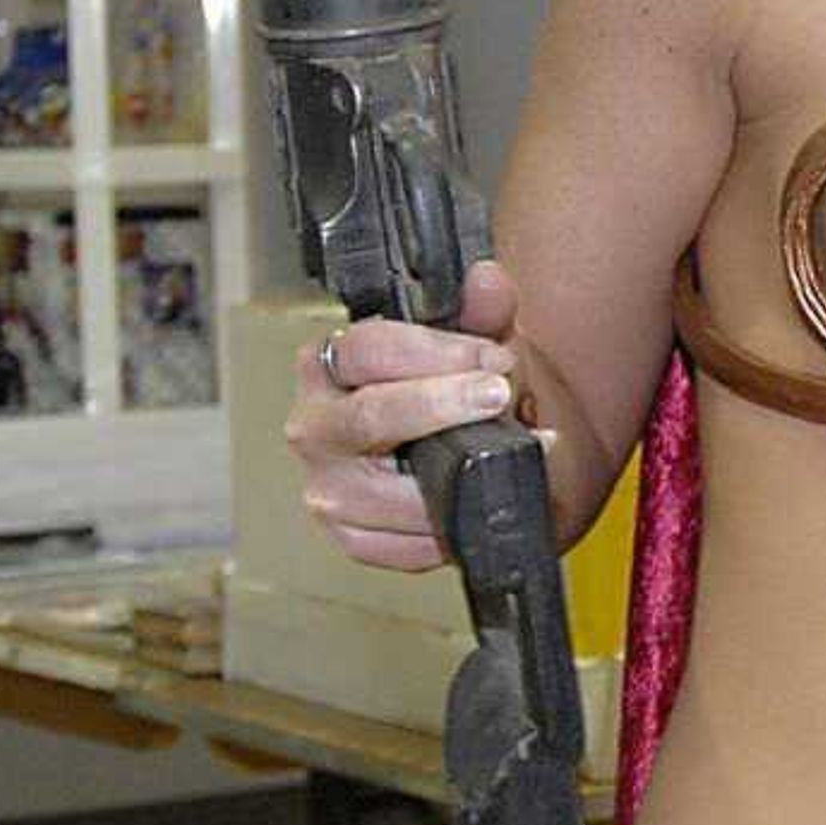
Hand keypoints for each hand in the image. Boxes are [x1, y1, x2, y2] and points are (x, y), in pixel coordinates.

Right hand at [285, 259, 525, 570]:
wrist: (471, 453)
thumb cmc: (458, 392)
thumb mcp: (476, 344)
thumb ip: (484, 310)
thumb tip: (487, 279)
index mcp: (331, 365)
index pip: (367, 350)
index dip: (437, 352)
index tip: (493, 358)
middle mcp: (316, 426)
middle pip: (367, 417)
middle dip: (441, 406)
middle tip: (499, 396)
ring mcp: (329, 488)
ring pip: (383, 493)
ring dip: (457, 475)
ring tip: (509, 452)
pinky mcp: (353, 539)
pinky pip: (399, 545)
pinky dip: (450, 527)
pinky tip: (481, 498)